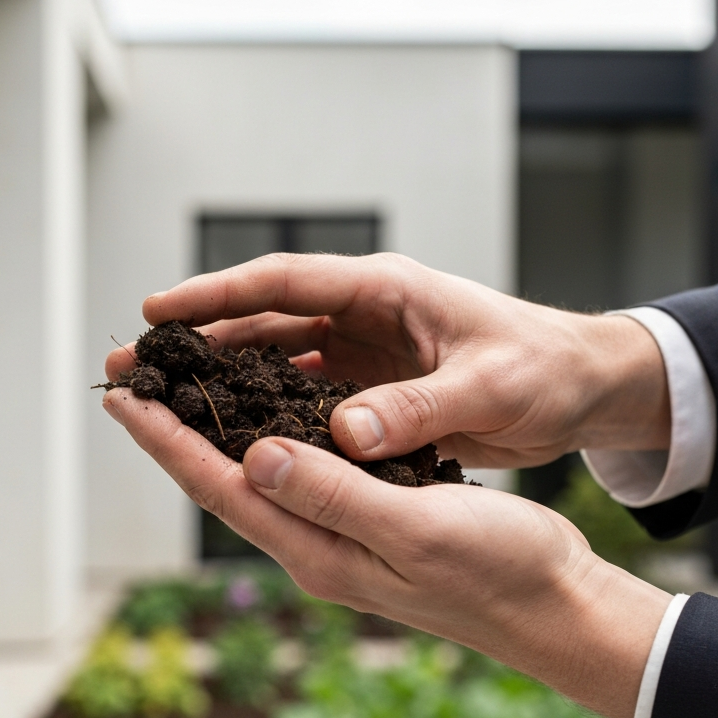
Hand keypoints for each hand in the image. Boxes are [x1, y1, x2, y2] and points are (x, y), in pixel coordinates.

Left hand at [101, 386, 670, 717]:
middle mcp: (316, 547)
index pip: (221, 489)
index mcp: (317, 551)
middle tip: (139, 384)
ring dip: (216, 435)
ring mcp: (341, 538)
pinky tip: (272, 415)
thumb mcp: (413, 527)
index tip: (125, 399)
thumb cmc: (497, 570)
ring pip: (259, 478)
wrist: (550, 605)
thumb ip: (334, 495)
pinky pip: (302, 475)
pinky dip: (274, 438)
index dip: (168, 442)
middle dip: (175, 434)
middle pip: (224, 484)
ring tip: (187, 391)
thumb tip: (254, 459)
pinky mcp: (368, 522)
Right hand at [112, 252, 670, 468]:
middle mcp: (366, 314)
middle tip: (135, 363)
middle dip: (198, 339)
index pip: (284, 283)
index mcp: (385, 290)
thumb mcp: (488, 386)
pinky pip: (307, 392)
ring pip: (277, 357)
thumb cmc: (545, 369)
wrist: (582, 387)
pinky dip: (269, 406)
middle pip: (264, 319)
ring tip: (166, 398)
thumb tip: (344, 434)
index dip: (217, 294)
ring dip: (223, 376)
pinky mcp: (375, 385)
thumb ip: (417, 408)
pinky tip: (236, 430)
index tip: (157, 309)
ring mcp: (366, 350)